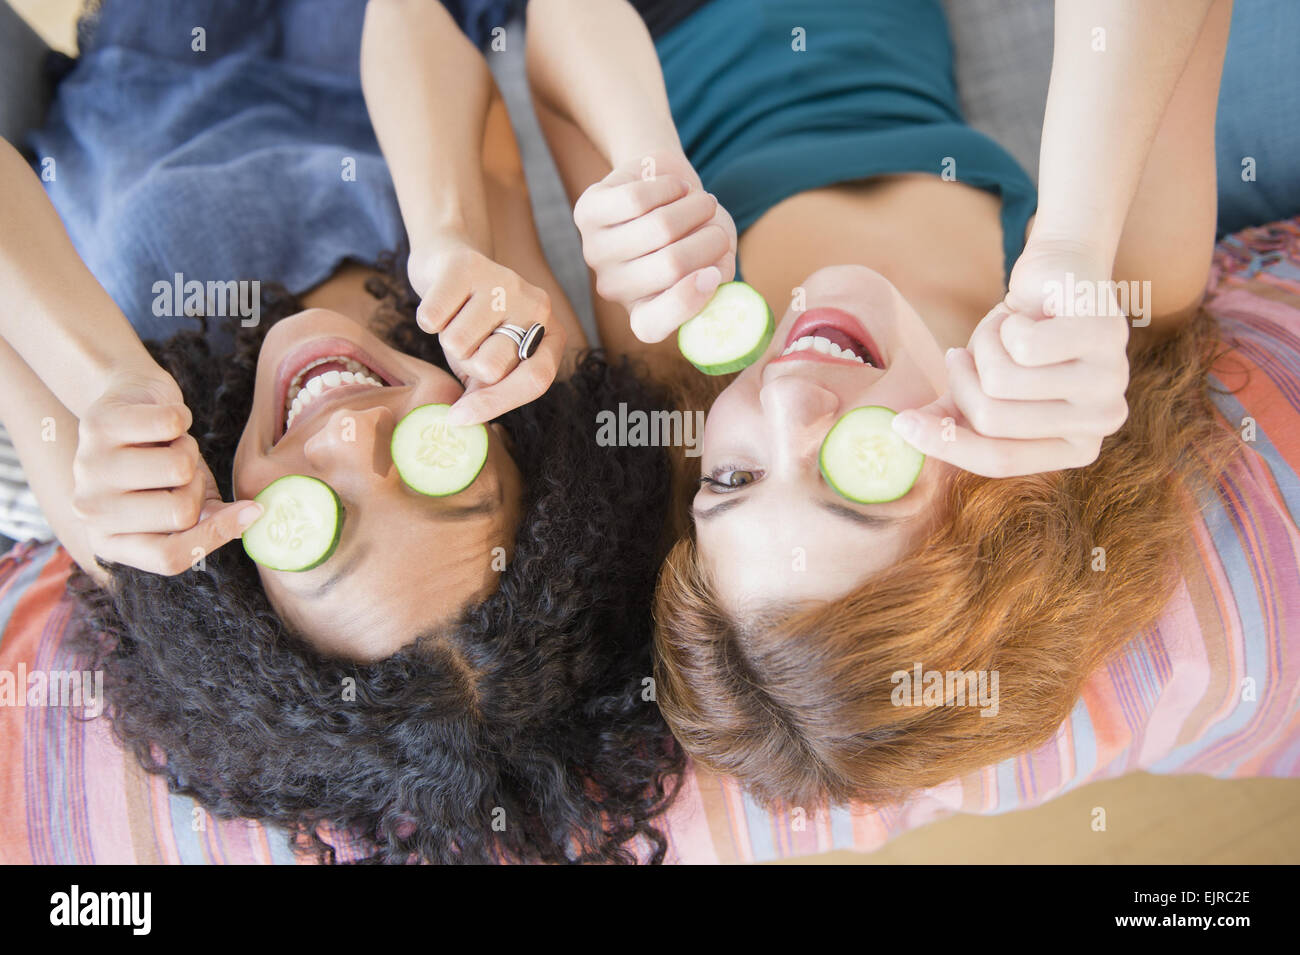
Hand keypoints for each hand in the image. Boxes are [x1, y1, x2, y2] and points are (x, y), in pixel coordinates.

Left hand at [71, 368, 261, 574]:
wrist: (123, 409)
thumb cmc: (159, 460)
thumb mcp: (185, 500)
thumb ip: (211, 520)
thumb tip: (251, 517)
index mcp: (110, 540)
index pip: (170, 557)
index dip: (216, 536)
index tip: (251, 511)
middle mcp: (90, 511)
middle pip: (180, 513)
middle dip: (197, 483)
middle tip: (179, 469)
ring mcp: (88, 469)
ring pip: (179, 468)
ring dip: (188, 448)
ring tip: (167, 443)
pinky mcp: (96, 425)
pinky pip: (170, 425)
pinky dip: (181, 416)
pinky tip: (161, 418)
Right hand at [408, 236, 564, 424]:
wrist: (448, 262)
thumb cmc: (471, 321)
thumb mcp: (487, 361)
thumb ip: (487, 391)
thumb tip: (464, 422)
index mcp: (550, 334)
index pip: (535, 380)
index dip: (498, 404)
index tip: (460, 417)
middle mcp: (537, 304)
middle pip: (490, 367)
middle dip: (466, 363)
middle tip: (466, 342)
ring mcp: (506, 282)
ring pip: (457, 344)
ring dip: (445, 338)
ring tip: (455, 318)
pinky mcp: (468, 266)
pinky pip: (432, 319)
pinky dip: (427, 318)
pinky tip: (441, 302)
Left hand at [573, 148, 736, 343]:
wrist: (664, 187)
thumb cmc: (694, 231)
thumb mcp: (716, 260)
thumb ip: (719, 276)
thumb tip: (713, 278)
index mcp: (643, 312)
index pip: (651, 325)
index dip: (685, 303)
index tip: (714, 274)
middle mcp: (614, 289)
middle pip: (671, 266)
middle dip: (709, 240)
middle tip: (719, 229)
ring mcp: (596, 252)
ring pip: (659, 227)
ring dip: (696, 208)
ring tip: (705, 203)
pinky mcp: (586, 213)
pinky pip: (636, 199)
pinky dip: (670, 187)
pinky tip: (676, 188)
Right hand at [891, 241, 1130, 476]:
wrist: (1057, 276)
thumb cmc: (1019, 339)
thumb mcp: (981, 386)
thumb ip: (951, 420)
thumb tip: (901, 434)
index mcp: (1078, 447)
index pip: (998, 460)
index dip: (944, 443)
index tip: (901, 424)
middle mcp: (1104, 422)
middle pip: (993, 419)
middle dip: (962, 381)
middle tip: (963, 355)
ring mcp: (1112, 379)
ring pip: (1003, 380)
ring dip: (984, 346)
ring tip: (1002, 332)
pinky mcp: (1107, 335)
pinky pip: (1025, 345)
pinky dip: (1006, 322)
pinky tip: (1026, 314)